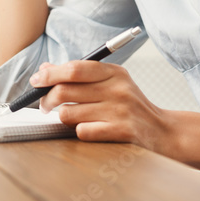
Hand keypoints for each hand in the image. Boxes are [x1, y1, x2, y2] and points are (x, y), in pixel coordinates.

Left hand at [32, 61, 173, 152]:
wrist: (163, 131)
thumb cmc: (130, 105)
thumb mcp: (110, 83)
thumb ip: (79, 75)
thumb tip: (45, 69)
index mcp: (114, 72)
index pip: (74, 68)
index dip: (50, 74)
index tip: (36, 81)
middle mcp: (117, 88)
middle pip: (66, 91)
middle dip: (47, 99)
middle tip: (44, 105)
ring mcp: (120, 110)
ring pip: (70, 114)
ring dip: (65, 117)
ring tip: (73, 118)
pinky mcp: (121, 132)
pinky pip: (83, 131)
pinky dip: (81, 131)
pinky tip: (91, 129)